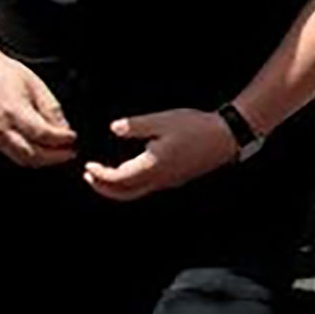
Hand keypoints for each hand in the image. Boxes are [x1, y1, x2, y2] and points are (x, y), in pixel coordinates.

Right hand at [0, 52, 75, 167]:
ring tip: (59, 154)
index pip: (43, 134)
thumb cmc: (6, 73)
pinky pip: (11, 154)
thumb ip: (51, 110)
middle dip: (54, 157)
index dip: (61, 140)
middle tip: (70, 152)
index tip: (74, 138)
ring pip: (21, 159)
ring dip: (43, 161)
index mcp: (14, 111)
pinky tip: (42, 150)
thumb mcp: (37, 86)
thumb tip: (65, 129)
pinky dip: (29, 156)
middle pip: (31, 154)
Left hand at [83, 108, 237, 200]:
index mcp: (151, 167)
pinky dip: (131, 183)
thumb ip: (135, 126)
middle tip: (89, 177)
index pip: (116, 180)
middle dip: (103, 188)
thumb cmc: (196, 127)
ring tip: (105, 175)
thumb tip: (113, 129)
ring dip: (116, 187)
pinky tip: (130, 169)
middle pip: (124, 194)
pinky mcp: (175, 178)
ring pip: (135, 193)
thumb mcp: (163, 121)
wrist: (227, 136)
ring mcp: (168, 181)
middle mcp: (158, 179)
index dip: (99, 175)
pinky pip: (147, 187)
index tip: (88, 165)